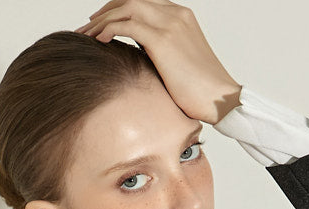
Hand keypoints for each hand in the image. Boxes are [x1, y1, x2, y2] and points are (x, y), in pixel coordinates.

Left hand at [74, 2, 241, 124]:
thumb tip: (140, 59)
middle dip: (106, 10)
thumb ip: (161, 51)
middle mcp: (174, 13)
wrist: (222, 98)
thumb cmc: (202, 90)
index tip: (102, 22)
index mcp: (180, 16)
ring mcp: (169, 23)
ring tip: (86, 34)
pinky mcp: (163, 39)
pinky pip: (127, 24)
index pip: (143, 1)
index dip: (119, 8)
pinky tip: (99, 41)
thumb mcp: (180, 63)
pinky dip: (109, 29)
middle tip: (87, 26)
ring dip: (102, 20)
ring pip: (126, 7)